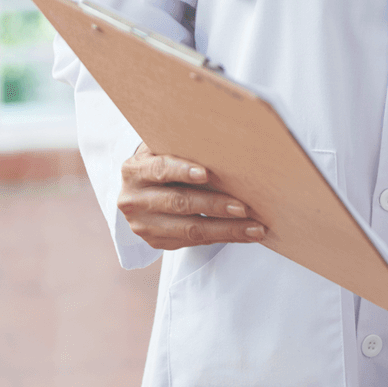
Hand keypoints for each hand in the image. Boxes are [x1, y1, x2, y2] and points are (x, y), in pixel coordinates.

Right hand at [118, 143, 266, 248]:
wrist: (141, 186)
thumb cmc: (164, 159)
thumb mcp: (166, 147)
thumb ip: (186, 146)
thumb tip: (227, 143)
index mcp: (135, 170)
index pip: (160, 170)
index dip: (183, 171)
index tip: (206, 173)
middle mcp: (134, 200)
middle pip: (178, 204)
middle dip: (214, 206)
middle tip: (243, 207)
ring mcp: (143, 225)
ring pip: (188, 230)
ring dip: (225, 230)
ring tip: (253, 228)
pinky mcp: (155, 242)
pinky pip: (193, 243)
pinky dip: (222, 238)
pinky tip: (244, 234)